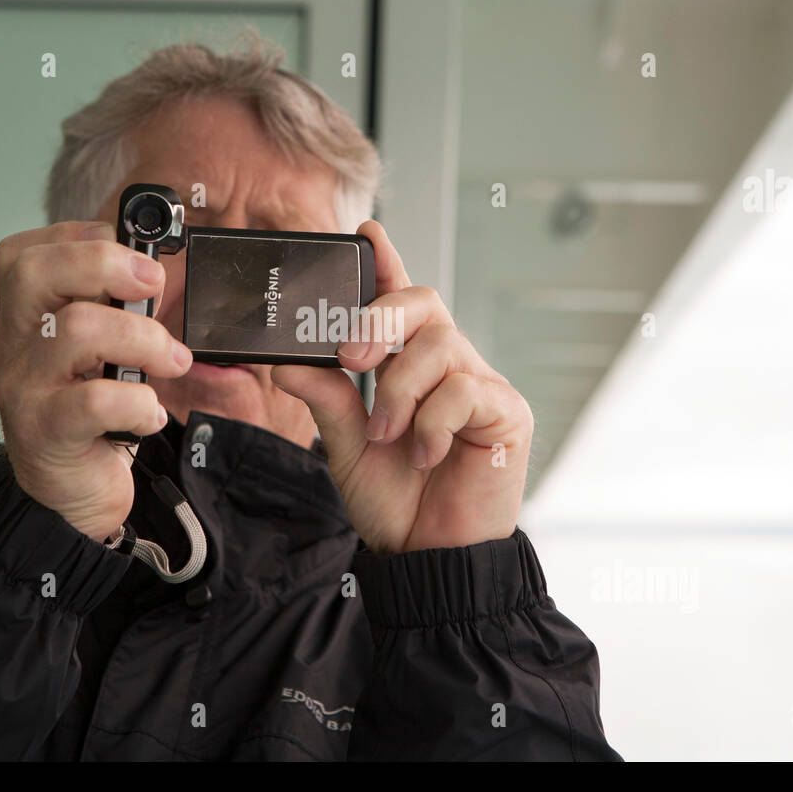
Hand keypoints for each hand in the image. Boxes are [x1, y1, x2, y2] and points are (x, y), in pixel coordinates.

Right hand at [0, 220, 192, 540]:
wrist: (67, 498)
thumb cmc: (88, 418)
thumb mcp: (95, 353)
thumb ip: (112, 311)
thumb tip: (155, 272)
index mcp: (22, 316)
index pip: (27, 252)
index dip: (86, 240)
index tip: (137, 258)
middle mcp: (11, 345)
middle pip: (36, 273)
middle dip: (107, 266)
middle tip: (155, 286)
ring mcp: (23, 388)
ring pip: (75, 330)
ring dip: (144, 338)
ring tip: (172, 360)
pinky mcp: (44, 433)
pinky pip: (92, 401)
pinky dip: (137, 401)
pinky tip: (149, 413)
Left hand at [270, 222, 532, 553]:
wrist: (430, 558)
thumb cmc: (397, 502)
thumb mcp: (348, 445)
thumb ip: (325, 397)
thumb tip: (284, 360)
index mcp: (411, 367)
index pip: (399, 303)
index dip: (386, 264)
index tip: (366, 233)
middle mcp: (449, 366)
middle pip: (423, 302)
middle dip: (379, 318)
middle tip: (350, 357)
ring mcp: (482, 386)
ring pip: (439, 345)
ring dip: (400, 390)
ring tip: (389, 435)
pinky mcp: (508, 413)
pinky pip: (465, 390)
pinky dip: (432, 422)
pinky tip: (424, 454)